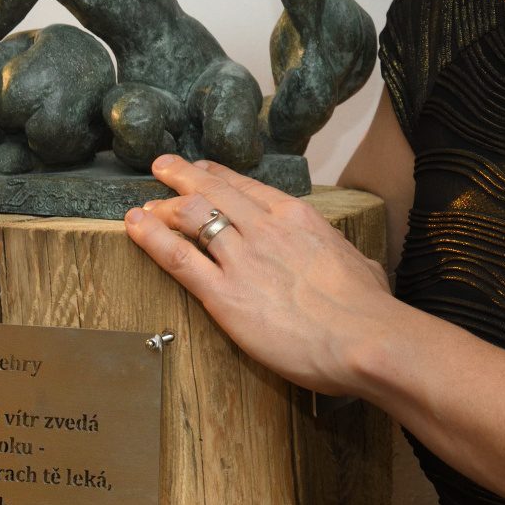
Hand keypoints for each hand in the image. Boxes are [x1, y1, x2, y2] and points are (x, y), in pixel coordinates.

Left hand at [125, 155, 398, 394]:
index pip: (248, 187)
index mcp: (297, 218)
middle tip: (162, 168)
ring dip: (161, 206)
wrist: (364, 336)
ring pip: (190, 216)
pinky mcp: (224, 295)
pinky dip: (151, 238)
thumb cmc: (369, 308)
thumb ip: (341, 256)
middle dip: (182, 177)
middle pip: (213, 192)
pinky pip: (177, 259)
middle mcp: (265, 228)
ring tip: (142, 205)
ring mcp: (242, 259)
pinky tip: (135, 226)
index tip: (202, 170)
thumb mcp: (360, 264)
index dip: (219, 176)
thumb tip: (351, 265)